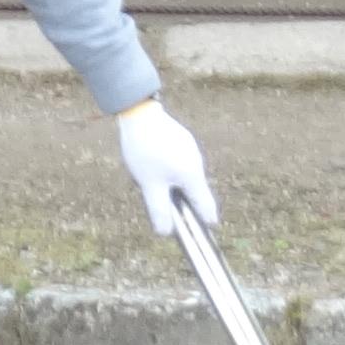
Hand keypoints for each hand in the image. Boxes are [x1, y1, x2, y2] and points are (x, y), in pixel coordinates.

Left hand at [113, 100, 212, 235]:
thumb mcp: (149, 185)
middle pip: (193, 191)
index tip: (206, 233)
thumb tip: (166, 233)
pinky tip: (149, 162)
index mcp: (192, 176)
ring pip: (183, 176)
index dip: (205, 222)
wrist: (139, 112)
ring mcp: (190, 149)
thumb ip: (159, 210)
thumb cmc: (144, 150)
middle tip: (161, 205)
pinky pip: (178, 162)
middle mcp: (196, 162)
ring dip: (171, 184)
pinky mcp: (181, 139)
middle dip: (180, 202)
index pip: (206, 206)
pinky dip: (168, 169)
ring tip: (147, 178)